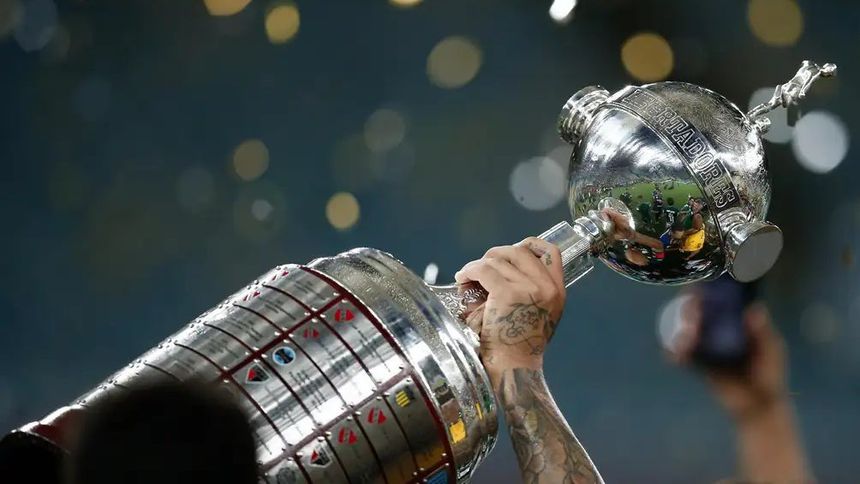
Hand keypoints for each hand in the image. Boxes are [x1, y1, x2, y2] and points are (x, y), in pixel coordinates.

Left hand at [454, 237, 564, 375]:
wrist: (514, 370)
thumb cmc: (519, 349)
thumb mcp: (538, 318)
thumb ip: (532, 294)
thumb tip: (508, 271)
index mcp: (557, 292)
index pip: (551, 253)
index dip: (530, 244)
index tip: (511, 249)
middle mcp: (547, 287)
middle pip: (521, 250)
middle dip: (498, 253)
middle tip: (483, 266)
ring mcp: (528, 288)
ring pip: (498, 259)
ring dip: (478, 264)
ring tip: (467, 277)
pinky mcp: (506, 293)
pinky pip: (484, 270)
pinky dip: (470, 271)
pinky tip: (462, 279)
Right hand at [672, 298, 787, 420]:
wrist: (759, 407)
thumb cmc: (770, 376)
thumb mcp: (772, 351)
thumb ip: (763, 332)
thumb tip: (754, 308)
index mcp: (736, 323)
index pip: (718, 300)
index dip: (706, 291)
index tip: (699, 288)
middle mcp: (717, 331)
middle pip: (696, 312)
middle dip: (688, 309)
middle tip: (692, 315)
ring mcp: (706, 347)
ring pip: (685, 330)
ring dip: (680, 329)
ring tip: (685, 339)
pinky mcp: (698, 365)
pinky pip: (682, 355)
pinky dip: (674, 353)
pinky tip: (673, 355)